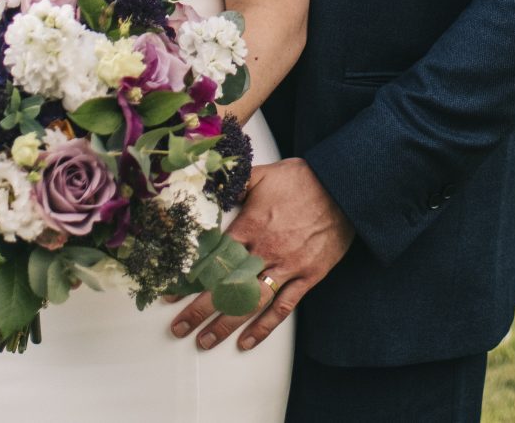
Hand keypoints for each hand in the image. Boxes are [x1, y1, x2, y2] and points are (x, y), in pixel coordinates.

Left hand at [167, 159, 353, 353]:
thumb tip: (207, 188)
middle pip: (227, 287)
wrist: (344, 188)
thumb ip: (233, 184)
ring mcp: (287, 266)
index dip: (190, 279)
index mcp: (251, 226)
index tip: (170, 296)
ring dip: (226, 324)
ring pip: (251, 303)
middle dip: (200, 311)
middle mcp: (266, 251)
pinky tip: (247, 341)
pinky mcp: (307, 276)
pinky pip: (283, 307)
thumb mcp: (262, 174)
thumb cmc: (302, 179)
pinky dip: (265, 327)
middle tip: (179, 328)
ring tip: (205, 341)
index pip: (213, 259)